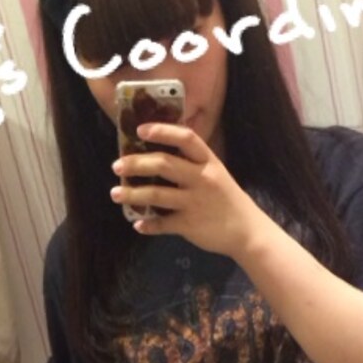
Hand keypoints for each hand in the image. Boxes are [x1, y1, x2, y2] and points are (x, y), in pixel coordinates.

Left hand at [110, 122, 264, 257]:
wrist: (247, 232)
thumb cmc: (227, 200)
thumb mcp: (216, 174)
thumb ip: (192, 164)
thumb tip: (159, 155)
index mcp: (208, 162)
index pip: (186, 138)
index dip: (162, 131)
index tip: (140, 130)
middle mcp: (201, 179)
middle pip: (164, 164)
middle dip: (136, 163)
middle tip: (117, 165)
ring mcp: (195, 203)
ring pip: (157, 195)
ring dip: (132, 194)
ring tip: (115, 194)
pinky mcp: (190, 225)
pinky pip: (163, 224)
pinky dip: (148, 225)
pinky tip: (138, 224)